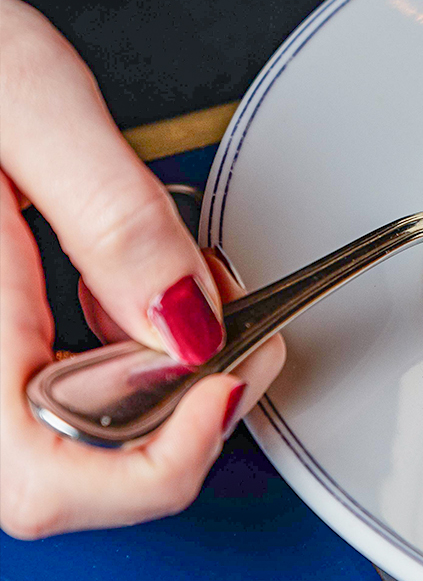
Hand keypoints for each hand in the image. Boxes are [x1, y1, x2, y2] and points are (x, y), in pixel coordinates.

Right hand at [1, 0, 284, 538]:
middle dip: (170, 420)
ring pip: (50, 440)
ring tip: (180, 297)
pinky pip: (37, 392)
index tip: (230, 383)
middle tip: (237, 339)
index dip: (157, 464)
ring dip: (144, 389)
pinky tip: (124, 296)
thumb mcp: (27, 98)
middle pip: (56, 479)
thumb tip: (191, 325)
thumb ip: (112, 219)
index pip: (43, 481)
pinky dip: (105, 360)